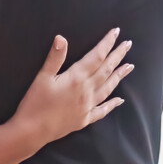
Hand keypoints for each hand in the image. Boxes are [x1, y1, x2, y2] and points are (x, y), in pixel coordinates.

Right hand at [7, 28, 132, 154]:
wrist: (33, 131)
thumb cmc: (35, 103)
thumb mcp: (42, 77)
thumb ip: (54, 58)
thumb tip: (61, 38)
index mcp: (77, 78)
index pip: (96, 56)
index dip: (107, 43)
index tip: (116, 32)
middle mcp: (87, 91)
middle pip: (106, 70)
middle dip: (118, 55)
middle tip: (128, 44)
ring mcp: (88, 106)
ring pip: (108, 87)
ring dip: (119, 76)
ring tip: (129, 66)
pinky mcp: (85, 119)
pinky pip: (102, 110)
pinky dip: (112, 104)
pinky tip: (120, 100)